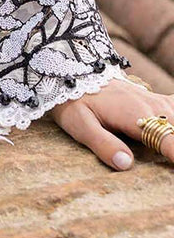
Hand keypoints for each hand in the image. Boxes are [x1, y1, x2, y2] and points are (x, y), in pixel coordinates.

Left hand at [50, 76, 168, 168]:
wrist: (74, 73)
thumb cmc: (75, 102)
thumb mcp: (79, 124)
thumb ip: (102, 144)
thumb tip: (126, 165)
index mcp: (135, 115)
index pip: (168, 141)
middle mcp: (152, 107)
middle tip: (171, 161)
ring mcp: (158, 102)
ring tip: (172, 152)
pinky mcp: (158, 101)